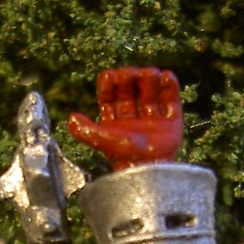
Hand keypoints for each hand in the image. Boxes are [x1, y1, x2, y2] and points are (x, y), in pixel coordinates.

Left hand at [67, 67, 182, 169]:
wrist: (150, 169)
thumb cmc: (124, 156)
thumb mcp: (100, 140)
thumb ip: (83, 130)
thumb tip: (72, 117)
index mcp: (115, 123)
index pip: (110, 96)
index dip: (110, 83)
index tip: (112, 76)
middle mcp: (133, 120)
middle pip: (130, 91)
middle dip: (130, 78)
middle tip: (133, 75)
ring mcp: (153, 121)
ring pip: (150, 93)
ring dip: (150, 79)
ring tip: (151, 74)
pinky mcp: (172, 124)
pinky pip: (171, 101)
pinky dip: (170, 87)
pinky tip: (167, 76)